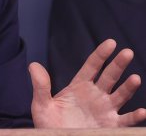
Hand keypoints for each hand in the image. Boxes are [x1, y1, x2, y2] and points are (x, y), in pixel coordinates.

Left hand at [30, 39, 145, 127]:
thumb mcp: (42, 105)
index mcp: (79, 87)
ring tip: (135, 78)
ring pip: (120, 95)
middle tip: (128, 52)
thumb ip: (40, 85)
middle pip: (109, 76)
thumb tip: (33, 64)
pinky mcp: (110, 126)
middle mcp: (95, 96)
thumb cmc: (49, 125)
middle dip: (118, 64)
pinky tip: (142, 112)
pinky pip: (125, 121)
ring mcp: (105, 110)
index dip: (101, 54)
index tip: (111, 43)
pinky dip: (135, 117)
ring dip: (128, 87)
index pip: (92, 66)